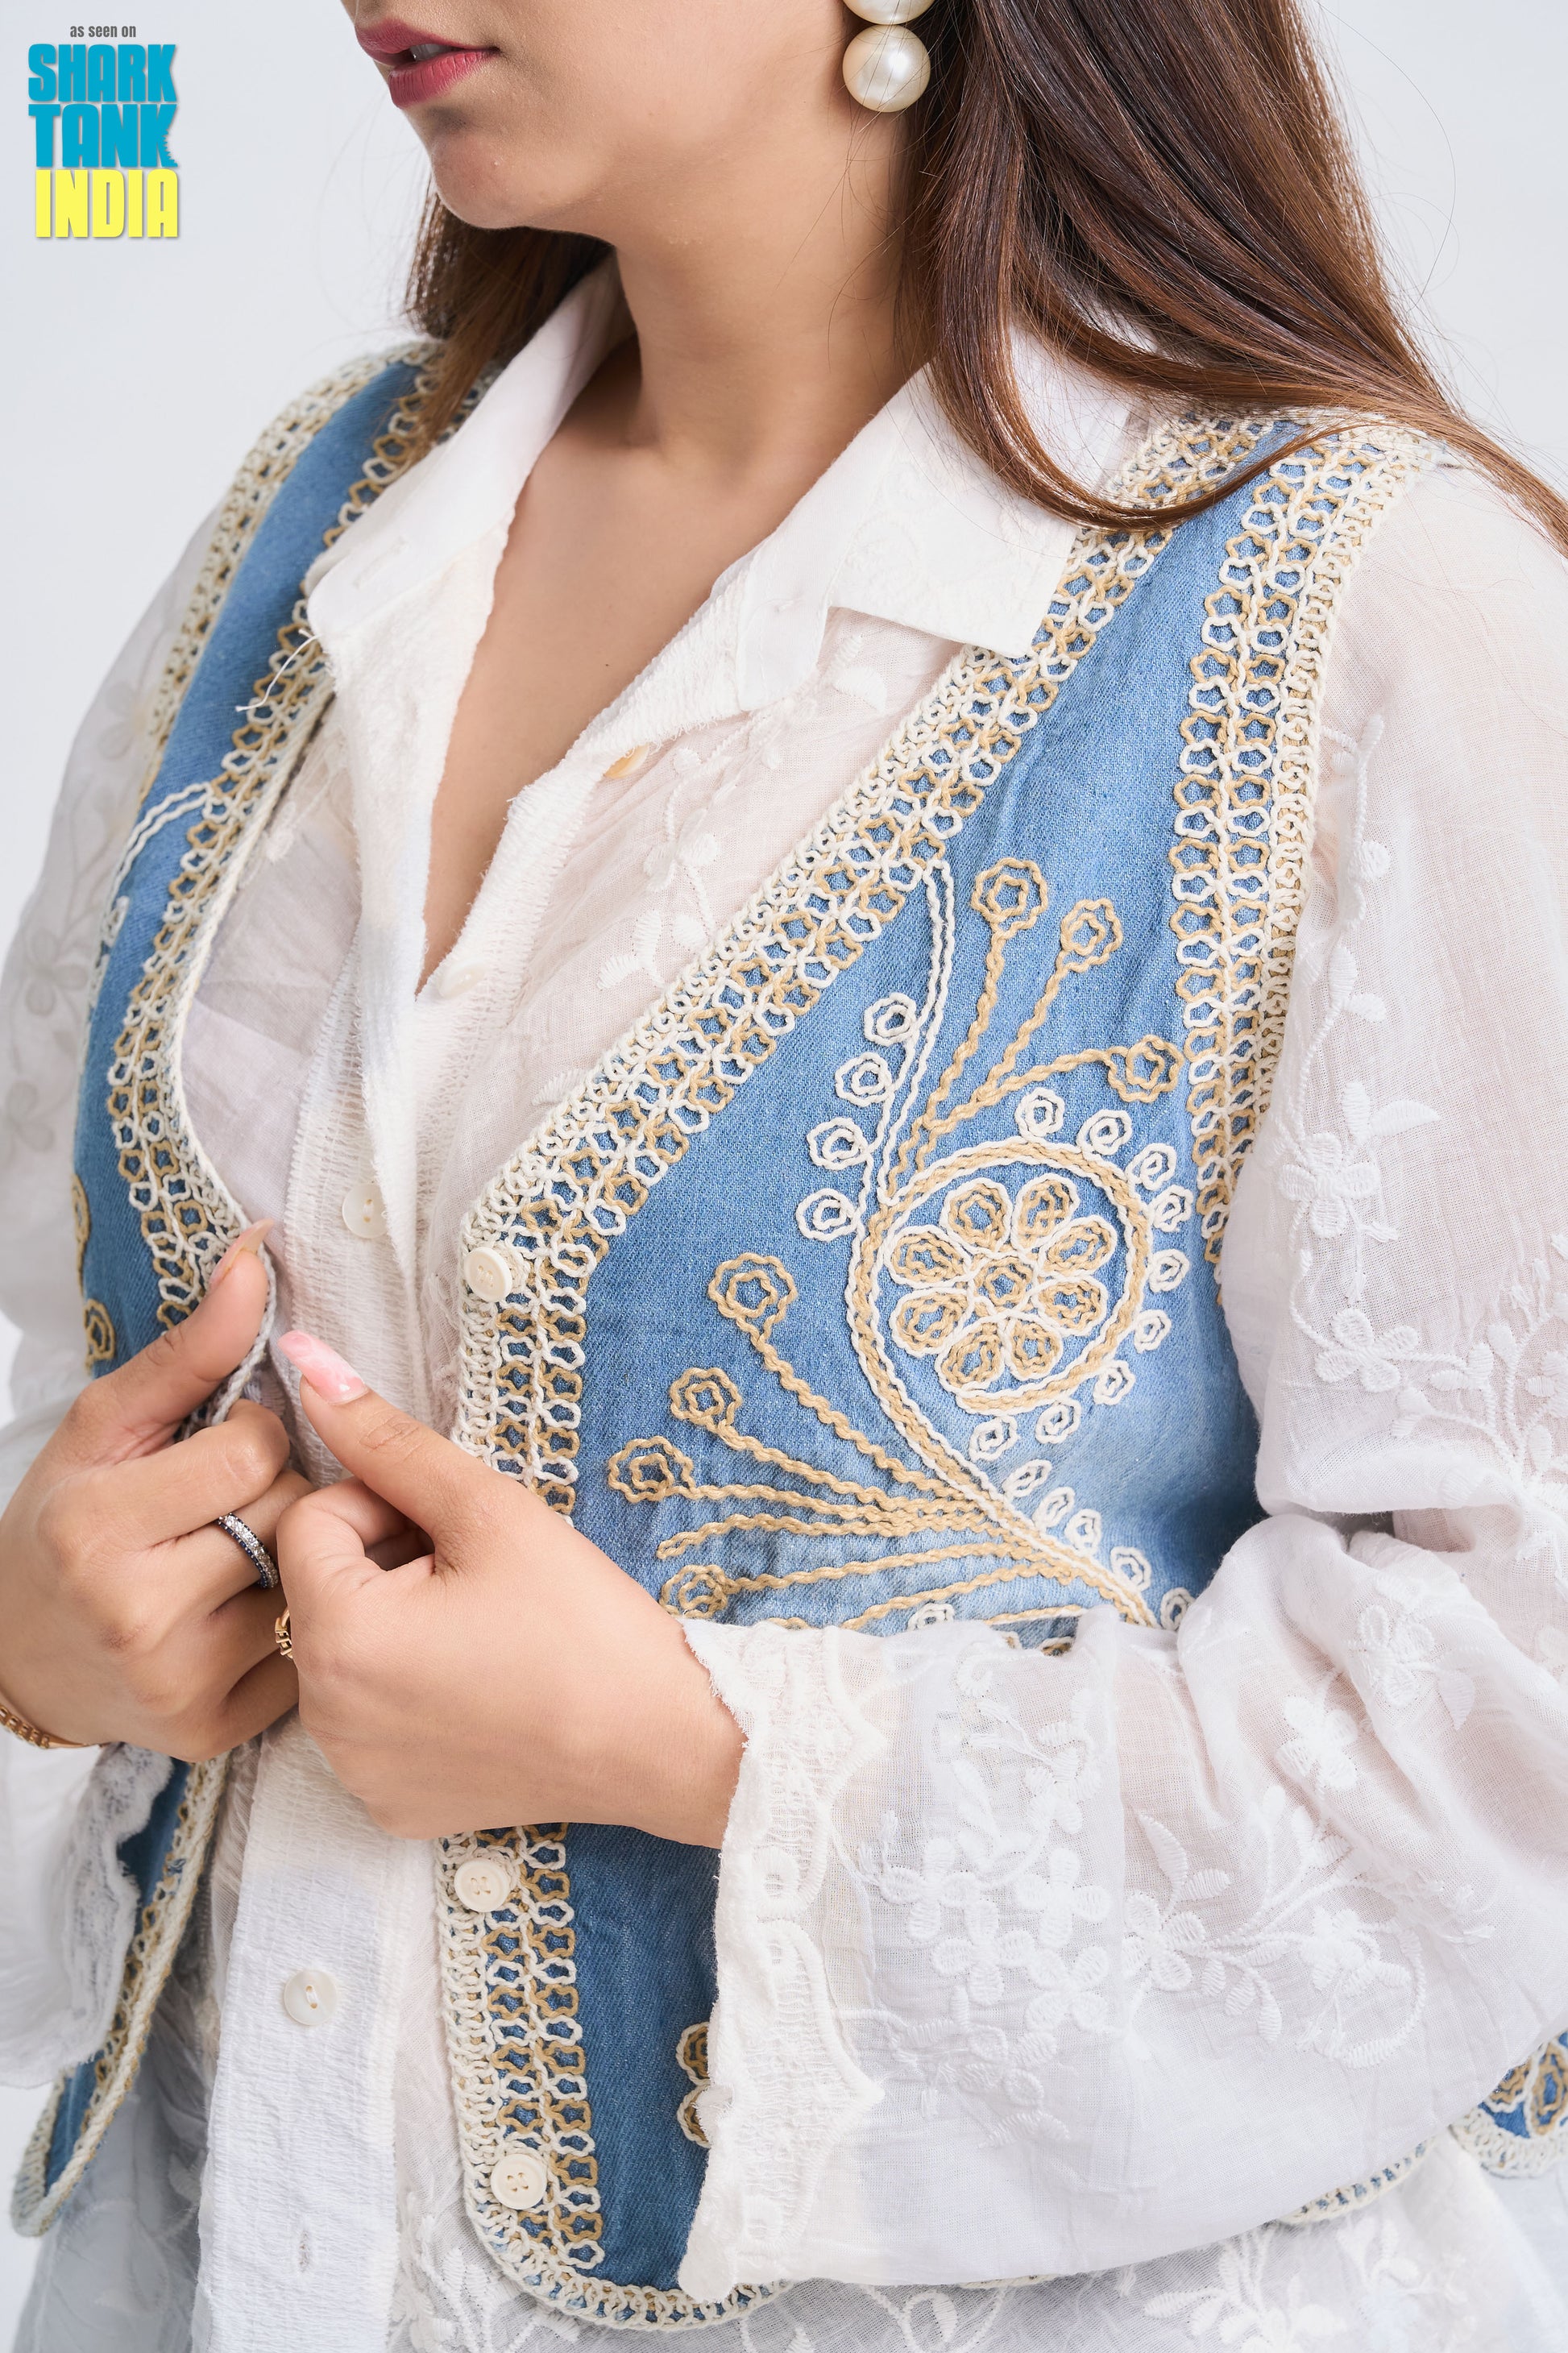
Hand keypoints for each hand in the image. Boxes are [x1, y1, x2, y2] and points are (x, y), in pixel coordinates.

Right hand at [0, 1224, 304, 1755]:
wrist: (22, 1656)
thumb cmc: (67, 1524)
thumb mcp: (107, 1428)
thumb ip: (191, 1349)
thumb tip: (257, 1256)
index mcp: (98, 1529)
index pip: (254, 1452)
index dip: (253, 1436)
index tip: (222, 1447)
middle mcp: (137, 1615)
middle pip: (291, 1517)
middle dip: (278, 1498)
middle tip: (231, 1507)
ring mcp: (179, 1683)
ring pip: (311, 1586)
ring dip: (295, 1563)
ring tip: (237, 1560)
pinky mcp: (215, 1732)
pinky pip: (309, 1655)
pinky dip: (294, 1631)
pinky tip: (245, 1619)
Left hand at [273, 1332, 743, 1844]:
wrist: (662, 1744)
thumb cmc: (584, 1624)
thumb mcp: (490, 1511)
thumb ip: (389, 1438)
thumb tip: (306, 1363)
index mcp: (338, 1638)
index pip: (310, 1520)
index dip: (382, 1504)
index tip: (453, 1528)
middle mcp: (322, 1718)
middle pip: (320, 1589)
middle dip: (384, 1564)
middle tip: (475, 1576)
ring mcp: (352, 1771)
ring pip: (343, 1653)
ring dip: (393, 1624)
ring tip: (481, 1629)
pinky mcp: (386, 1804)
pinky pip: (368, 1721)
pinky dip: (409, 1694)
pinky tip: (479, 1688)